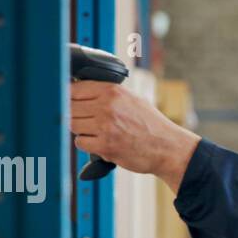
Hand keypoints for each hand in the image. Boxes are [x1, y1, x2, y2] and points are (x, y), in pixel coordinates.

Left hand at [69, 80, 200, 191]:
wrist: (168, 147)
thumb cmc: (151, 124)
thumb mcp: (132, 99)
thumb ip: (107, 94)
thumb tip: (80, 89)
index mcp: (112, 91)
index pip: (74, 89)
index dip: (69, 96)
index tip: (70, 102)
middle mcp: (107, 106)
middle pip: (69, 107)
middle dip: (73, 114)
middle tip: (85, 120)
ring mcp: (105, 127)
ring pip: (72, 125)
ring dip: (80, 129)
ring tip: (95, 132)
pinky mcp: (105, 146)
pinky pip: (80, 142)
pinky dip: (86, 144)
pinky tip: (99, 142)